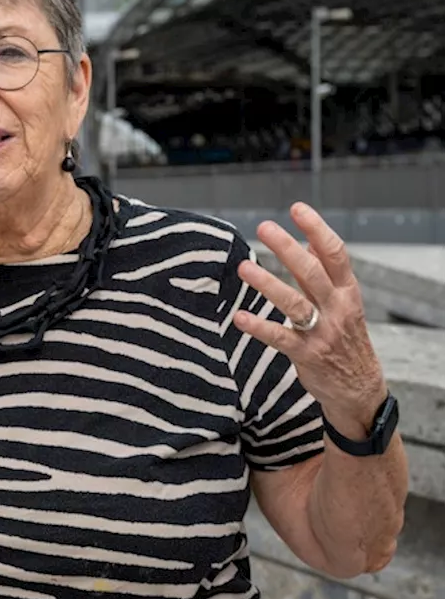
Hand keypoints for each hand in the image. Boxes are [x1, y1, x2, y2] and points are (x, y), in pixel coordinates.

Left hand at [233, 202, 386, 438]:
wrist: (360, 389)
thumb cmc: (346, 339)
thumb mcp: (343, 304)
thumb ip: (325, 274)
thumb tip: (308, 241)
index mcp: (348, 293)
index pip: (335, 254)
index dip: (317, 229)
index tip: (297, 209)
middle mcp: (338, 309)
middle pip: (312, 273)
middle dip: (287, 248)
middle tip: (264, 227)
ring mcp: (322, 332)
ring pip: (294, 303)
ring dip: (267, 284)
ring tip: (244, 268)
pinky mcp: (306, 355)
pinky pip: (280, 338)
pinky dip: (258, 327)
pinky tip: (238, 317)